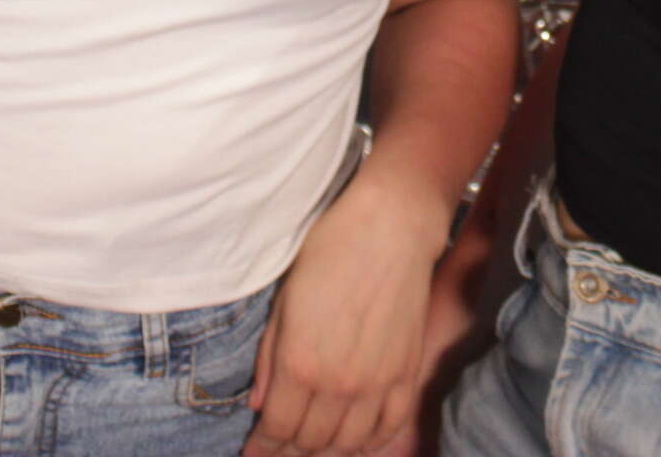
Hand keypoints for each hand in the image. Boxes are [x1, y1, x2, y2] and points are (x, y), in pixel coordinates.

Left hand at [247, 175, 448, 456]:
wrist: (390, 227)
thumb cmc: (330, 252)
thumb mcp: (284, 301)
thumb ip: (269, 359)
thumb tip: (259, 404)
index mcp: (301, 364)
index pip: (278, 428)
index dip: (263, 446)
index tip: (254, 452)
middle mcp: (339, 383)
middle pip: (311, 442)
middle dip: (289, 450)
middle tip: (279, 447)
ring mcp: (376, 382)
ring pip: (348, 442)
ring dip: (326, 450)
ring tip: (313, 445)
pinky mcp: (406, 373)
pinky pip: (389, 426)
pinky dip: (370, 442)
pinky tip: (356, 442)